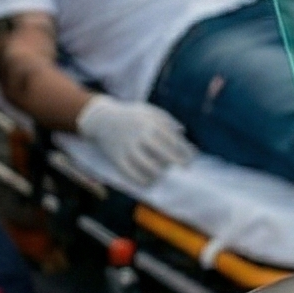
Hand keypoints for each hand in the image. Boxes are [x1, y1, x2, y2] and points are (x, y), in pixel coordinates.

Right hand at [76, 96, 193, 186]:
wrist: (102, 118)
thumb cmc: (131, 115)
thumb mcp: (149, 111)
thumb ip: (167, 120)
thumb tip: (183, 133)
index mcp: (150, 123)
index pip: (172, 140)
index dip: (185, 151)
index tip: (192, 159)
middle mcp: (139, 135)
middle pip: (163, 153)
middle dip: (176, 163)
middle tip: (184, 169)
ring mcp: (127, 147)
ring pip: (147, 166)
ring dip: (160, 172)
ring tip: (163, 173)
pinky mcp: (116, 158)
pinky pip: (131, 174)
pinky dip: (142, 180)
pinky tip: (150, 181)